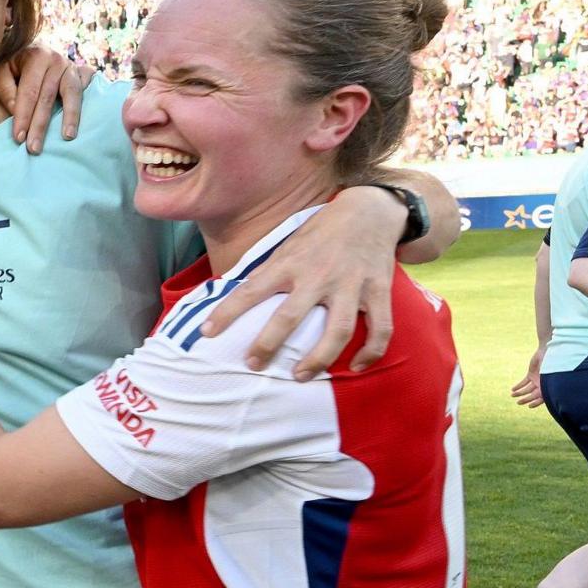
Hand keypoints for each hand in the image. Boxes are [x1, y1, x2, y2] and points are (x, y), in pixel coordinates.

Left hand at [0, 45, 89, 151]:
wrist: (36, 54)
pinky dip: (87, 104)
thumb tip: (16, 110)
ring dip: (70, 117)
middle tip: (34, 148)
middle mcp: (56, 59)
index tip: (19, 138)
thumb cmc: (15, 69)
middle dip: (40, 125)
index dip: (23, 116)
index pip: (29, 91)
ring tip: (67, 137)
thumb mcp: (2, 74)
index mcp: (35, 56)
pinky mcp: (85, 73)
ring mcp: (73, 66)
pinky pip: (89, 89)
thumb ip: (6, 90)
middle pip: (48, 96)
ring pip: (72, 94)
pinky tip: (86, 121)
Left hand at [202, 187, 403, 376]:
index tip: (207, 333)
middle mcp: (318, 275)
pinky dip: (371, 352)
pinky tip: (356, 367)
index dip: (227, 312)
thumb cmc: (320, 233)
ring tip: (300, 376)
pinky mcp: (378, 291)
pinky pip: (380, 329)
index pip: (250, 290)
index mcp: (289, 263)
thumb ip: (268, 272)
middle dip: (269, 344)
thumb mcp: (288, 245)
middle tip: (254, 364)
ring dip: (319, 358)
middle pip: (289, 316)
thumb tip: (235, 294)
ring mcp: (351, 285)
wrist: (369, 211)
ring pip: (338, 330)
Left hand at [509, 349, 545, 407]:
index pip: (542, 398)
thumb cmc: (552, 364)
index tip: (529, 406)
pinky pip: (524, 382)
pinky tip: (513, 389)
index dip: (536, 402)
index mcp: (548, 386)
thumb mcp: (549, 375)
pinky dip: (518, 386)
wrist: (547, 352)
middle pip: (533, 395)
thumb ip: (546, 385)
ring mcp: (536, 379)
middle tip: (518, 403)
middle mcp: (542, 384)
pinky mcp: (531, 374)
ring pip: (527, 389)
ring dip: (520, 392)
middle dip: (526, 399)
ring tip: (512, 395)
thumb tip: (543, 395)